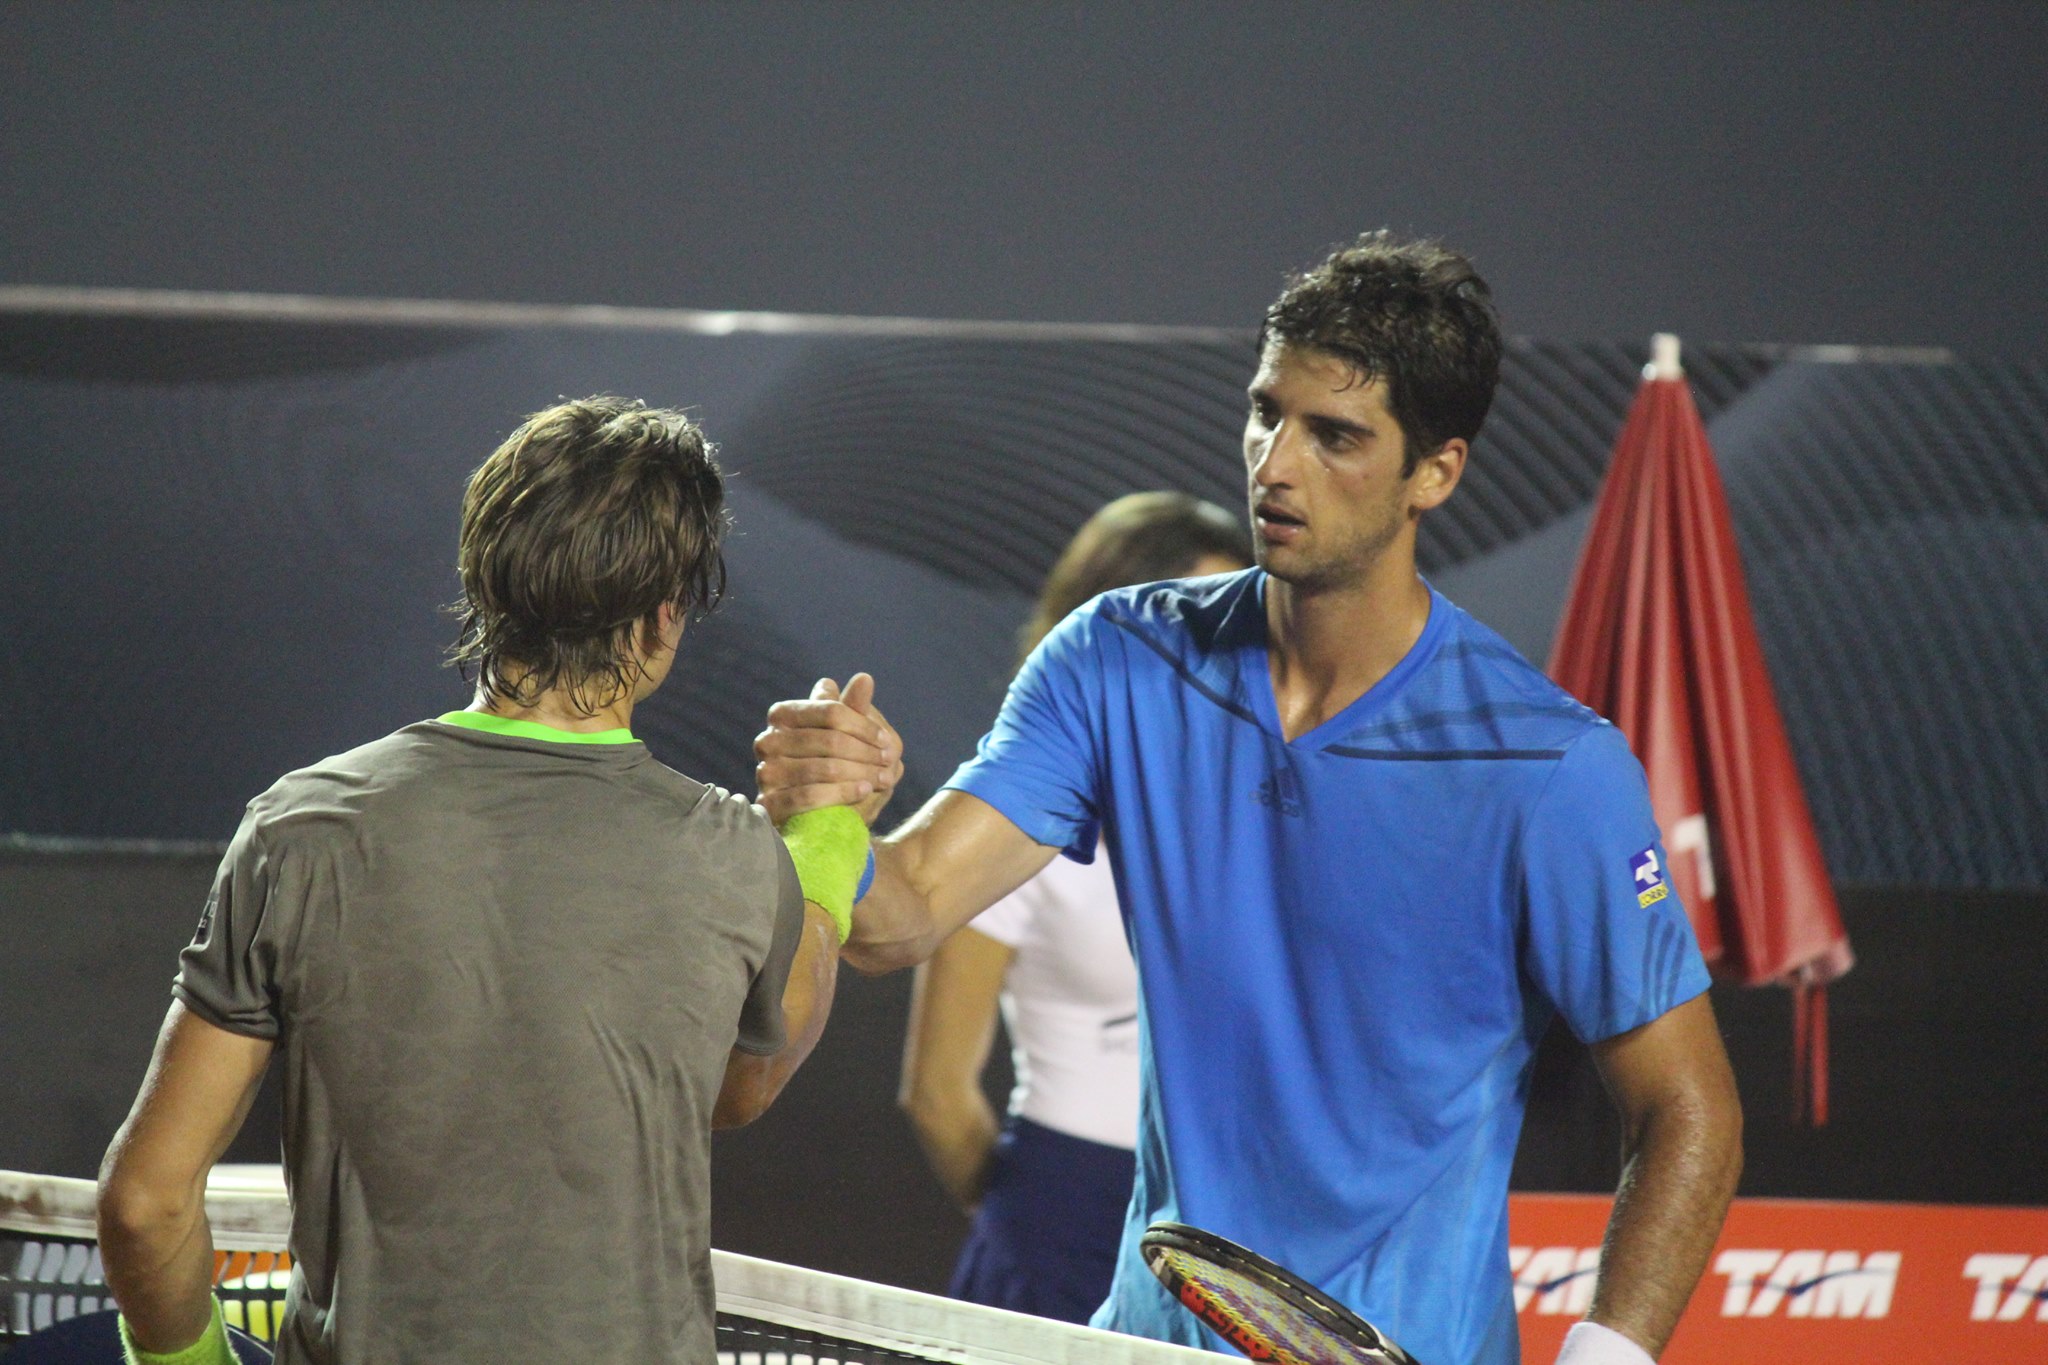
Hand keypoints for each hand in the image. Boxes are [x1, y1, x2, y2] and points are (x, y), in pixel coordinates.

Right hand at [755, 672, 902, 825]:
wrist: (821, 815)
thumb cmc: (835, 766)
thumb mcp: (846, 737)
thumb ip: (852, 709)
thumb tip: (864, 678)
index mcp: (783, 715)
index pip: (830, 712)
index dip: (864, 726)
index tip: (887, 742)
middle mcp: (768, 740)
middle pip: (829, 741)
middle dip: (866, 753)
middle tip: (891, 762)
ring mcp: (765, 772)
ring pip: (821, 768)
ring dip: (860, 773)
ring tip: (884, 779)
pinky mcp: (768, 804)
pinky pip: (808, 796)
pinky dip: (841, 793)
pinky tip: (864, 791)